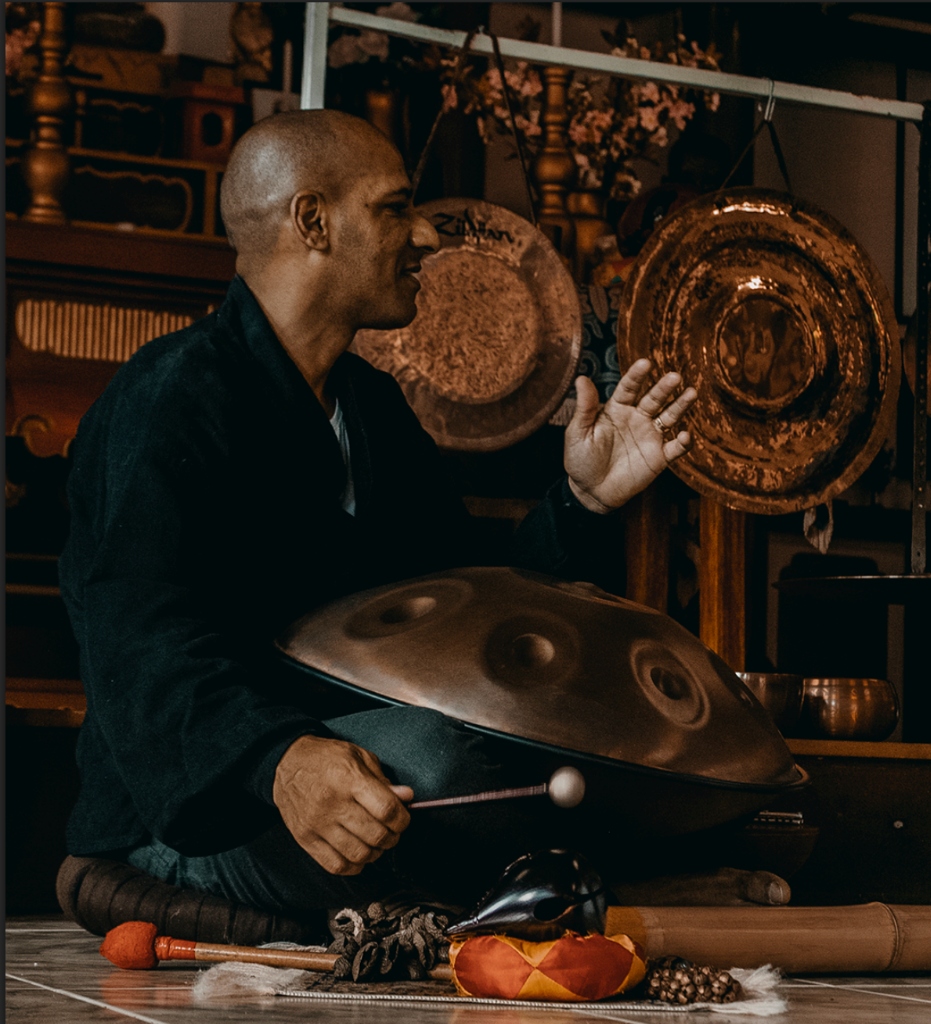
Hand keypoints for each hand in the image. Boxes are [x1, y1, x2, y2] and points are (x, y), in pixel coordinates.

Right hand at [273, 735, 412, 875]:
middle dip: (392, 837)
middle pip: (376, 835)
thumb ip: (384, 780)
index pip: (386, 810)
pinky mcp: (305, 839)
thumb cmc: (327, 758)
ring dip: (375, 852)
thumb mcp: (359, 757)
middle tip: (392, 831)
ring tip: (376, 842)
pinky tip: (358, 853)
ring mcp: (317, 824)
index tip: (403, 818)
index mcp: (349, 779)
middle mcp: (333, 804)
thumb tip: (407, 798)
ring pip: (358, 854)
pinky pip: (336, 865)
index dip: (403, 819)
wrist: (287, 763)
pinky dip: (354, 865)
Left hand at [564, 358, 696, 513]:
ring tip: (691, 393)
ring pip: (669, 417)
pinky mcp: (659, 457)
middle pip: (654, 399)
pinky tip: (686, 435)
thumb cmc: (581, 460)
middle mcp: (637, 418)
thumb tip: (581, 378)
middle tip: (674, 376)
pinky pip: (675, 448)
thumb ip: (585, 407)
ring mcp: (650, 436)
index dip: (637, 376)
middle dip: (664, 388)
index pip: (629, 388)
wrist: (591, 491)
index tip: (645, 363)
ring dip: (680, 406)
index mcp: (617, 409)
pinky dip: (683, 442)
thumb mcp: (578, 433)